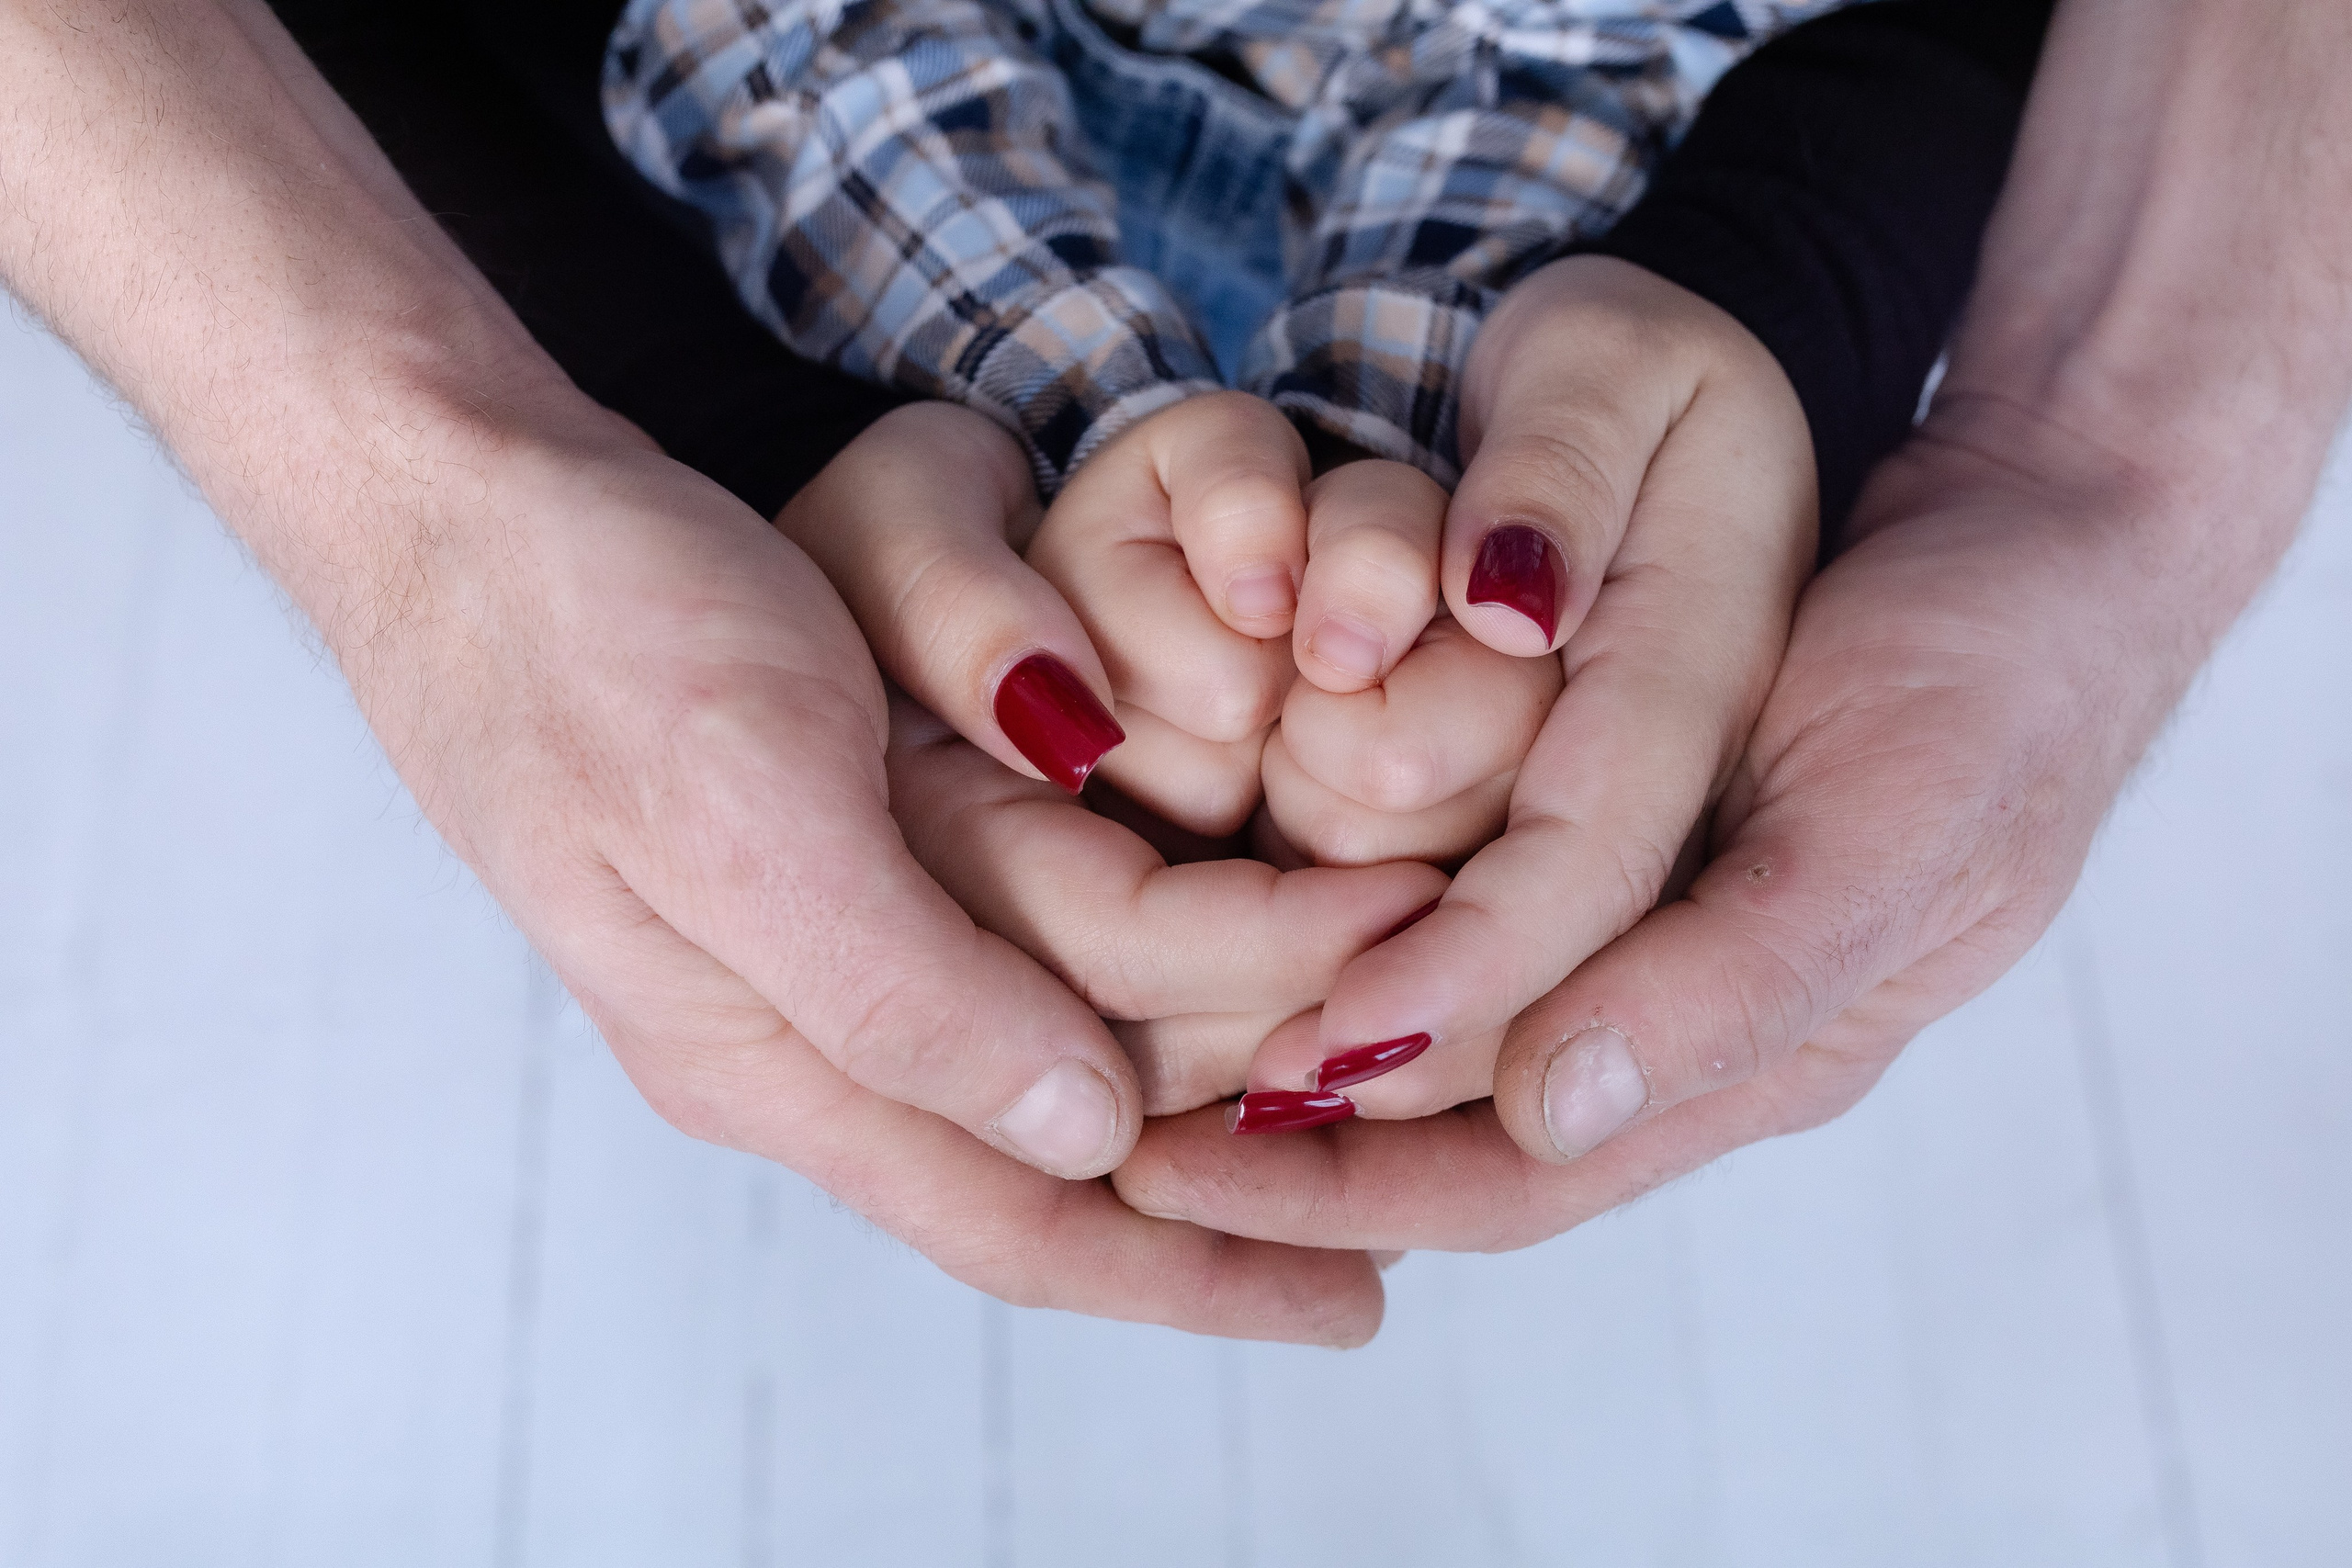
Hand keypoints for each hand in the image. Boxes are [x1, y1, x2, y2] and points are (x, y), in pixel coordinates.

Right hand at [339, 431, 1387, 1340]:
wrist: (465, 497)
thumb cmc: (580, 635)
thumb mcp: (736, 812)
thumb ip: (898, 995)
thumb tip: (1080, 1139)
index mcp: (774, 1056)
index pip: (1022, 1223)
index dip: (1195, 1276)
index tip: (1364, 1297)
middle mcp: (815, 1022)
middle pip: (1072, 1142)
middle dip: (1239, 1159)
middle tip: (1410, 1155)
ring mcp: (837, 930)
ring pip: (1071, 1040)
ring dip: (1219, 1051)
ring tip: (1360, 1058)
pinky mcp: (855, 837)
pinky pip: (1036, 939)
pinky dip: (1156, 960)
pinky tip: (1238, 950)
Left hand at [1108, 396, 2282, 1243]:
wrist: (2051, 540)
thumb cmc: (1999, 675)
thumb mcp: (1895, 820)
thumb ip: (1736, 978)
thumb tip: (1554, 1116)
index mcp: (1761, 1049)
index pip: (1521, 1166)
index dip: (1353, 1167)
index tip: (1183, 1155)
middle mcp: (1693, 1029)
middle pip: (1460, 1139)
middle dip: (1297, 1153)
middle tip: (1124, 1139)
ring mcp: (1658, 942)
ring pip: (1452, 1056)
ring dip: (1307, 1070)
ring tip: (1149, 1065)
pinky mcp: (1627, 858)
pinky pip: (1472, 944)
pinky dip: (1356, 961)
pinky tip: (1252, 947)